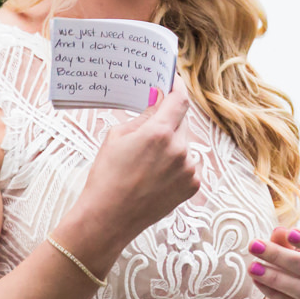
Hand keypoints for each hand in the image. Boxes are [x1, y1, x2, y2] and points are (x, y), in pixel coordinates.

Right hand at [75, 86, 199, 242]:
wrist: (108, 217)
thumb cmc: (107, 176)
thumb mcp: (117, 137)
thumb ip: (143, 116)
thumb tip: (158, 100)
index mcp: (159, 133)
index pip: (179, 99)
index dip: (177, 86)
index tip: (173, 81)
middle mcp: (179, 149)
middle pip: (181, 122)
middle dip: (168, 121)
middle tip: (149, 130)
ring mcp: (189, 169)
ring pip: (184, 145)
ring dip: (171, 145)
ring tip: (146, 163)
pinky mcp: (193, 185)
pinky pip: (187, 164)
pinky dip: (176, 164)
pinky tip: (155, 176)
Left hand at [248, 227, 299, 298]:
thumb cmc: (294, 275)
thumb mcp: (290, 255)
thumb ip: (285, 243)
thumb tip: (279, 231)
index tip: (290, 232)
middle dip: (279, 256)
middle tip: (255, 246)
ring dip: (274, 277)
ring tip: (253, 267)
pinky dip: (274, 294)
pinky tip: (258, 282)